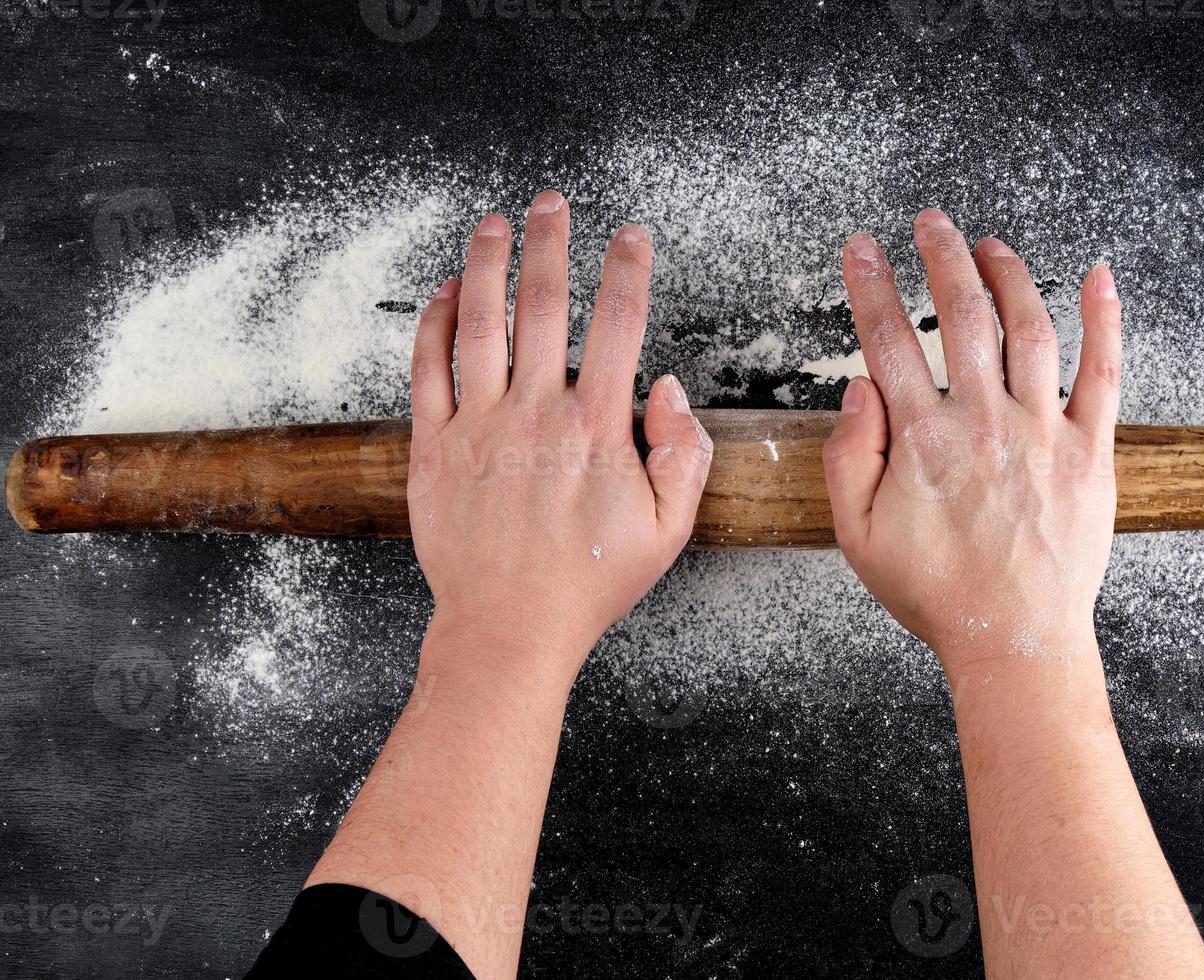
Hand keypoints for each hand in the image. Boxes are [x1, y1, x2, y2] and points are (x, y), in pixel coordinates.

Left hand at [407, 191, 712, 684]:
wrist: (508, 627)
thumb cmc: (588, 583)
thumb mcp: (669, 529)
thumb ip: (682, 454)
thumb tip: (664, 391)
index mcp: (596, 428)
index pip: (619, 324)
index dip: (628, 270)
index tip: (631, 237)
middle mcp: (535, 413)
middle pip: (544, 304)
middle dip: (552, 242)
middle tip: (553, 203)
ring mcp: (478, 426)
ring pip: (480, 323)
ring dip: (488, 264)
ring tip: (495, 223)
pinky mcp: (433, 447)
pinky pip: (428, 369)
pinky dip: (436, 324)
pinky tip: (448, 295)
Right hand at [822, 209, 1121, 674]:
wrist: (1014, 639)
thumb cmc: (935, 593)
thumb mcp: (858, 536)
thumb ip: (850, 457)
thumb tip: (859, 389)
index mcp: (922, 440)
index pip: (887, 340)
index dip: (871, 285)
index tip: (862, 248)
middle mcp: (983, 422)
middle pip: (960, 314)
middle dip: (941, 256)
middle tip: (930, 223)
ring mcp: (1043, 432)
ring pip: (1028, 328)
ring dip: (1009, 275)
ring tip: (990, 246)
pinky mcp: (1091, 451)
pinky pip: (1104, 373)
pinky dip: (1105, 320)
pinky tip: (1100, 277)